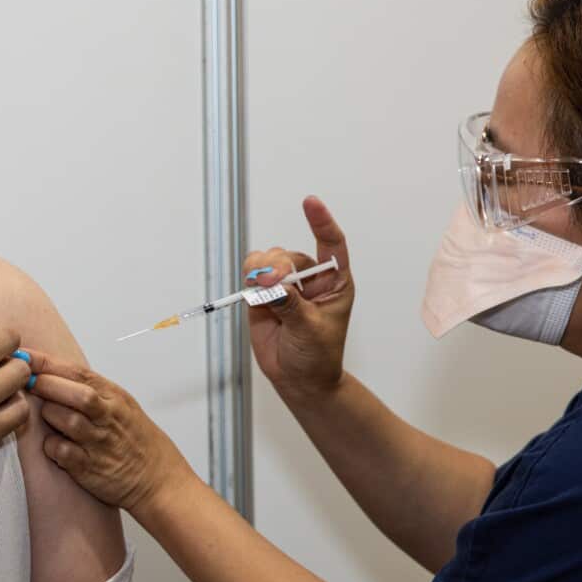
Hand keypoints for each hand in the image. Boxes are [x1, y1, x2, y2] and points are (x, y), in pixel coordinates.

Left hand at [18, 348, 196, 519]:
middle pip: (74, 394)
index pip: (77, 371)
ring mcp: (99, 443)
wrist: (158, 479)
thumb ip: (88, 388)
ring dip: (49, 416)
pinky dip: (52, 447)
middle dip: (45, 385)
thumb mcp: (120, 404)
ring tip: (48, 418)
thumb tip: (48, 371)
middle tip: (25, 383)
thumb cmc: (135, 439)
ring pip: (66, 420)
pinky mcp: (90, 468)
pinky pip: (62, 452)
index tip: (24, 356)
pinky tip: (54, 446)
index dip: (46, 362)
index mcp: (114, 396)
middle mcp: (108, 417)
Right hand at [243, 196, 353, 401]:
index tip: (309, 202)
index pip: (331, 244)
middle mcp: (309, 279)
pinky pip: (251, 274)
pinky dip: (248, 278)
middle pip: (289, 254)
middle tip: (272, 284)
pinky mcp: (262, 295)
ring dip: (260, 269)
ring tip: (261, 290)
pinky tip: (253, 292)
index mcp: (333, 282)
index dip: (321, 222)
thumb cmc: (318, 356)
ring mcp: (284, 286)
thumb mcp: (310, 328)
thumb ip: (289, 302)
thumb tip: (268, 282)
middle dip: (278, 264)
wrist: (299, 379)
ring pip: (267, 259)